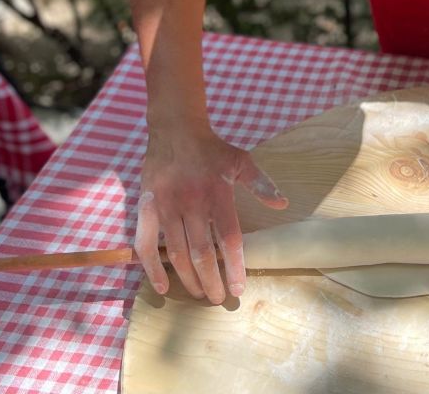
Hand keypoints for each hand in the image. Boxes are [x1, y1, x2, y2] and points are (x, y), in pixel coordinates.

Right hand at [134, 120, 287, 303]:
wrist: (176, 129)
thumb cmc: (212, 149)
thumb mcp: (242, 161)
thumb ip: (261, 184)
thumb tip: (283, 204)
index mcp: (217, 194)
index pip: (229, 237)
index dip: (234, 265)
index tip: (238, 288)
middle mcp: (191, 203)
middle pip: (202, 252)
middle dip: (211, 281)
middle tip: (219, 299)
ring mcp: (166, 207)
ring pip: (177, 253)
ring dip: (188, 278)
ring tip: (200, 294)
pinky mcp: (146, 207)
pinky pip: (145, 244)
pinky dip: (152, 267)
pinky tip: (162, 286)